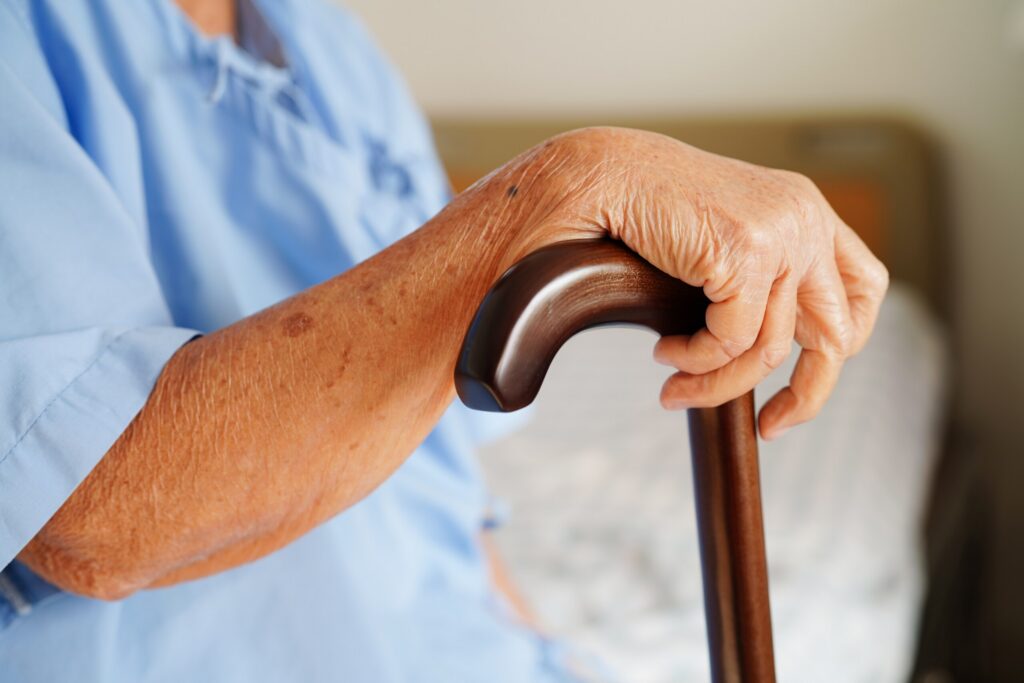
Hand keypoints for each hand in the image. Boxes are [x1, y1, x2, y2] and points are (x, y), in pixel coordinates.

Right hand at [491, 127, 888, 438]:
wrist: (600, 173)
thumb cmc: (643, 210)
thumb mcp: (719, 244)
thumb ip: (756, 282)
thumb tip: (769, 357)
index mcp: (804, 212)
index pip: (862, 289)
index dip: (841, 346)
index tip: (798, 383)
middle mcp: (805, 218)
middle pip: (838, 332)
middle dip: (805, 395)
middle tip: (767, 428)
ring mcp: (783, 233)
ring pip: (770, 351)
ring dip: (717, 384)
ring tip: (674, 387)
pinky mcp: (748, 252)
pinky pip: (731, 342)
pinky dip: (695, 361)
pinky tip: (664, 353)